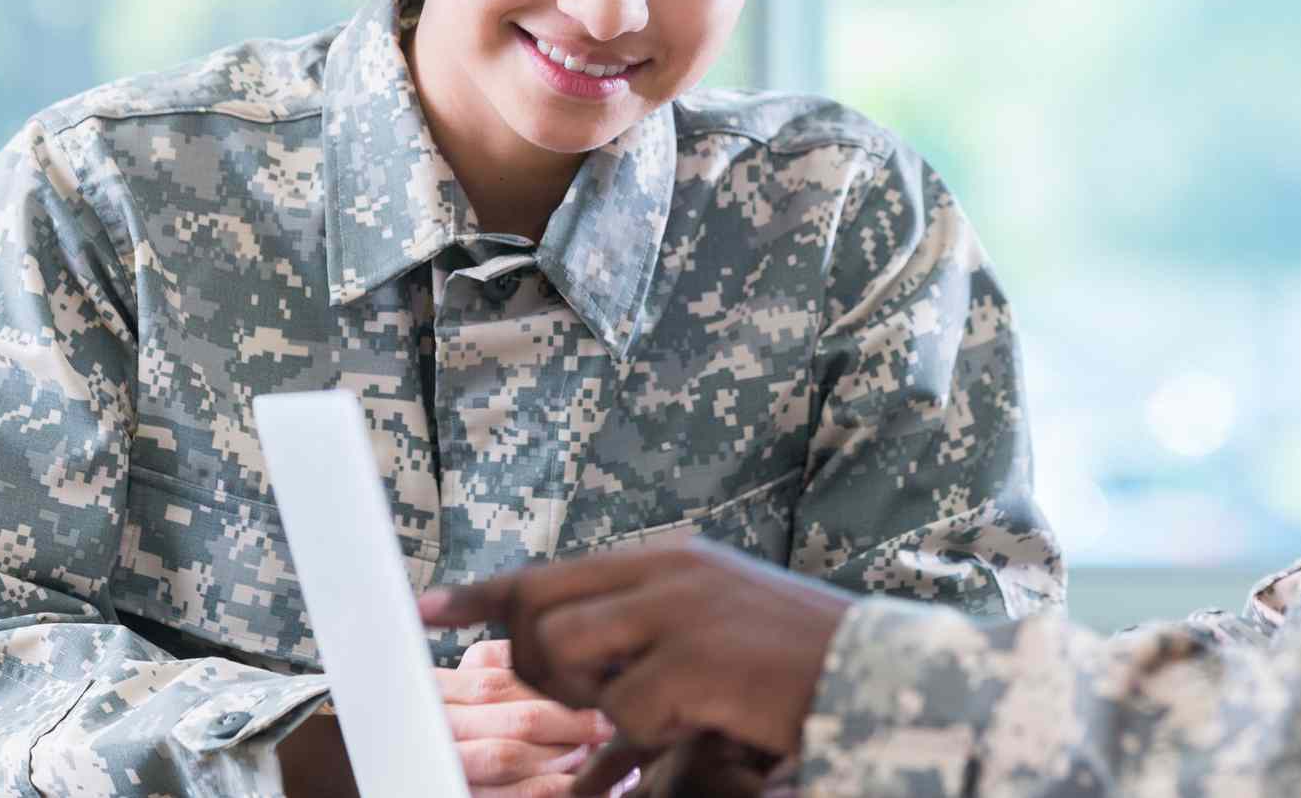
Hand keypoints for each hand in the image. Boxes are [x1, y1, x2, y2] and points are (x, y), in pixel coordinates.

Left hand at [418, 540, 852, 773]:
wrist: (874, 674)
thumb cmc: (792, 667)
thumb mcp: (711, 637)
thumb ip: (646, 647)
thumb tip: (584, 705)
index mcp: (669, 561)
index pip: (550, 571)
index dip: (482, 593)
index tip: (426, 610)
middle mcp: (667, 572)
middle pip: (540, 611)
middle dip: (538, 666)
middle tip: (587, 700)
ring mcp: (680, 612)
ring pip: (565, 652)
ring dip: (592, 700)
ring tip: (647, 712)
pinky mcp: (694, 660)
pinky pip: (625, 712)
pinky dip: (648, 738)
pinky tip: (694, 725)